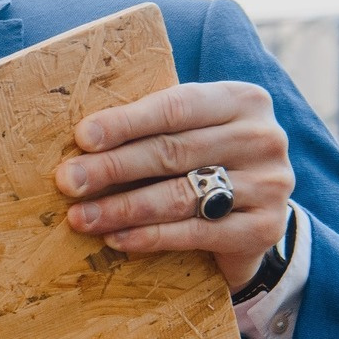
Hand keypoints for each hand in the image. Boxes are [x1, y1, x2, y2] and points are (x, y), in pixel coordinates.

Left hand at [55, 81, 293, 289]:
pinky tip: (116, 239)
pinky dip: (150, 237)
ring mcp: (270, 184)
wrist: (253, 217)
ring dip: (122, 208)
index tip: (82, 137)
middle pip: (174, 152)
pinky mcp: (264, 228)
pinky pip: (196, 233)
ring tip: (80, 217)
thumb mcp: (189, 133)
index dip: (127, 122)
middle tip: (68, 181)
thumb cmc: (203, 163)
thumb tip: (80, 141)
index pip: (177, 107)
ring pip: (181, 195)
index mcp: (242, 100)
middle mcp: (263, 138)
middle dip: (113, 168)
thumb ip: (151, 129)